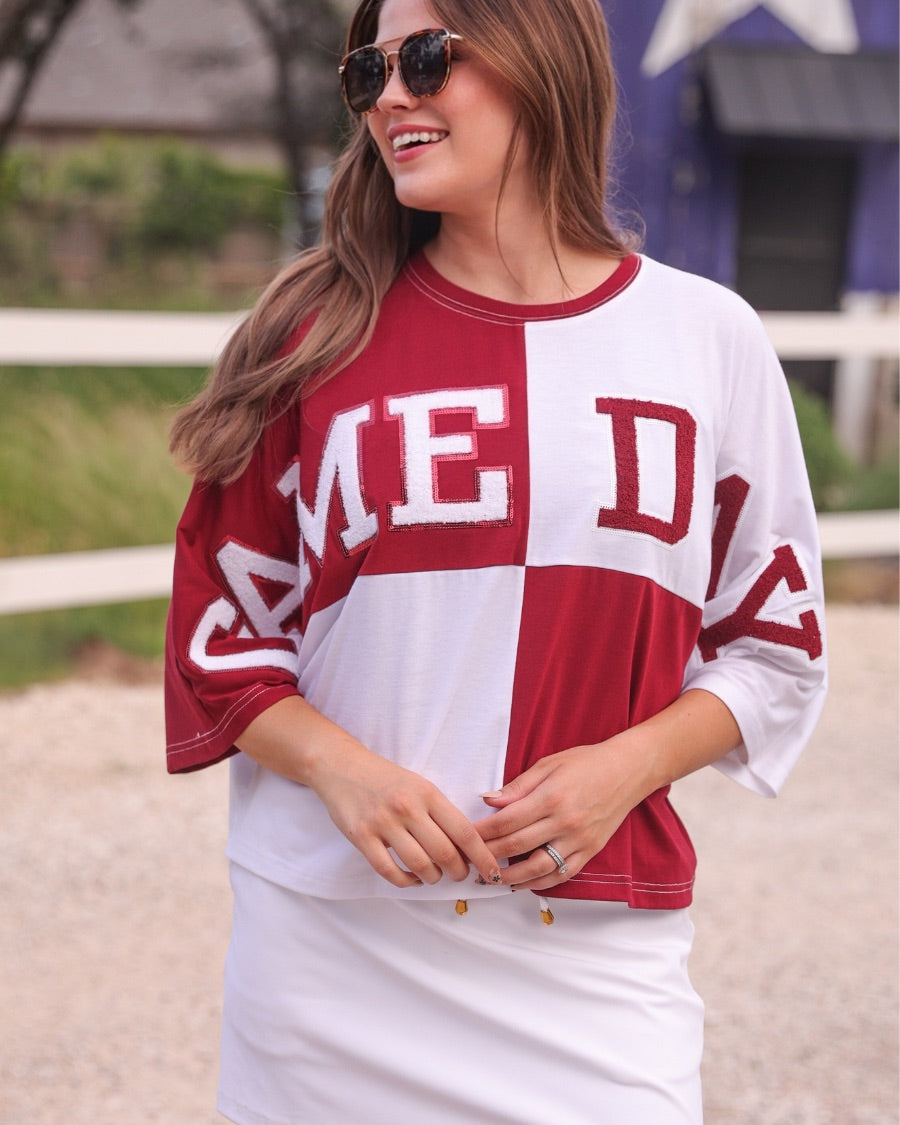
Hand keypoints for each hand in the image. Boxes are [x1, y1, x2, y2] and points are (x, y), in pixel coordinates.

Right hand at [312, 747, 503, 889]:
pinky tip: (411, 878)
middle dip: (458, 872)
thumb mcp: (420, 786)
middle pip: (445, 853)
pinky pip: (389, 871)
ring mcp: (383, 822)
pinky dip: (406, 881)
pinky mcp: (361, 836)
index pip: (464, 831)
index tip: (492, 871)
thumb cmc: (388, 780)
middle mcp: (407, 807)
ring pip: (420, 865)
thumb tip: (468, 847)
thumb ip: (441, 813)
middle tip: (460, 875)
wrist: (343, 767)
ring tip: (434, 876)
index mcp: (428, 793)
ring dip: (433, 878)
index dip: (482, 856)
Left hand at [473, 738, 649, 891]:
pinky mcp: (591, 850)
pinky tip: (522, 883)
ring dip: (511, 877)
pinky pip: (563, 873)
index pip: (506, 821)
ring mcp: (579, 839)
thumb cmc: (586, 762)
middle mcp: (565, 821)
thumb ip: (518, 786)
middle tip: (468, 861)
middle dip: (488, 856)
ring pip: (538, 867)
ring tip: (490, 878)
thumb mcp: (549, 764)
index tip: (464, 836)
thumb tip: (488, 800)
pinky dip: (541, 882)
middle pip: (517, 846)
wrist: (628, 771)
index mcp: (551, 797)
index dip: (482, 832)